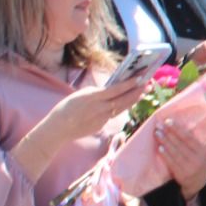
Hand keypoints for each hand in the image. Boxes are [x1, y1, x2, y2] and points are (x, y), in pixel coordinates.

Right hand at [25, 77, 145, 149]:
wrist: (58, 128)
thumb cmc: (67, 107)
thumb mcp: (82, 94)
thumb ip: (98, 92)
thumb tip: (113, 88)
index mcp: (93, 97)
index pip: (116, 89)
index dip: (130, 83)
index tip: (140, 77)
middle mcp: (100, 108)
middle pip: (124, 99)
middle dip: (137, 91)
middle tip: (147, 84)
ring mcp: (102, 118)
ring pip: (123, 107)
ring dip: (134, 99)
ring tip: (142, 92)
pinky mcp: (102, 125)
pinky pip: (114, 114)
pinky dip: (122, 108)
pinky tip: (128, 102)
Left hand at [156, 118, 205, 198]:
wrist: (199, 182)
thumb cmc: (197, 163)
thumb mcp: (200, 152)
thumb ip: (192, 142)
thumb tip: (179, 127)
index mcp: (202, 150)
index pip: (188, 137)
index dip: (178, 129)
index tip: (168, 121)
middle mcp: (197, 158)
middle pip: (181, 143)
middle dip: (169, 133)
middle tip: (159, 126)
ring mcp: (190, 166)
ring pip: (175, 152)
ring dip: (165, 142)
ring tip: (157, 134)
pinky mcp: (182, 174)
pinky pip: (172, 162)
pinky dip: (166, 154)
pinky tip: (160, 148)